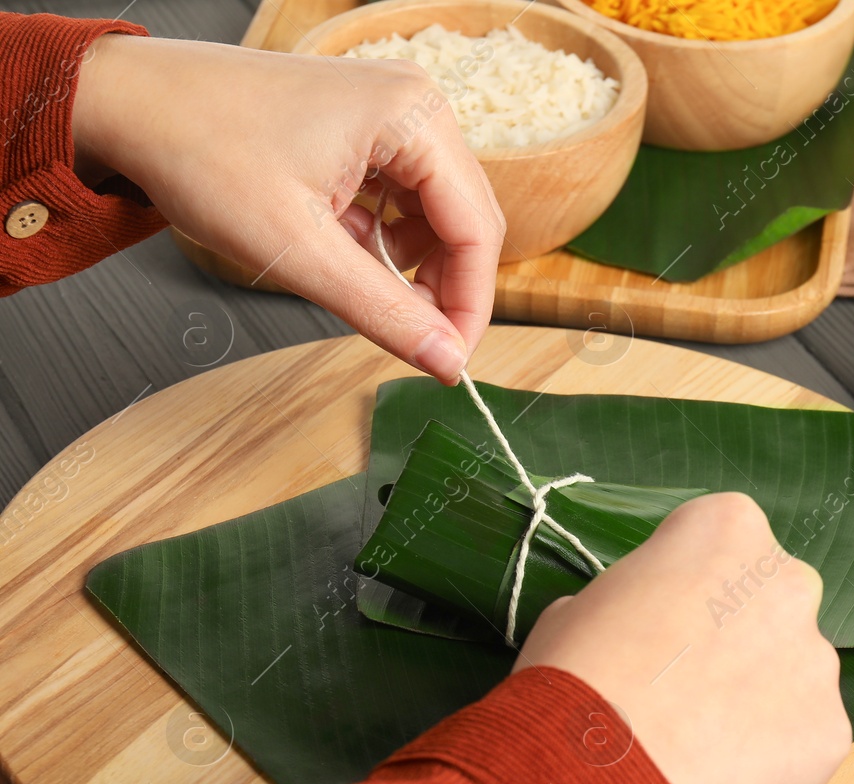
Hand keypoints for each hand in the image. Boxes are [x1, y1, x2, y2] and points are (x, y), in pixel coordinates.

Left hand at [71, 33, 503, 382]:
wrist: (126, 102)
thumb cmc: (198, 149)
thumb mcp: (297, 250)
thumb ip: (384, 312)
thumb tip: (445, 361)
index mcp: (413, 117)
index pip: (477, 230)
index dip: (469, 306)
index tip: (450, 361)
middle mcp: (415, 104)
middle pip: (464, 220)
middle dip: (442, 288)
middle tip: (415, 341)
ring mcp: (391, 111)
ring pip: (433, 215)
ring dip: (407, 263)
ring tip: (355, 283)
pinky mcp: (365, 125)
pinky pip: (400, 197)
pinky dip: (379, 237)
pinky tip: (338, 247)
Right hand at [515, 493, 850, 783]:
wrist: (594, 781)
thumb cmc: (573, 682)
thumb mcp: (577, 610)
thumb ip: (635, 602)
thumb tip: (640, 627)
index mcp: (728, 529)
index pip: (721, 542)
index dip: (688, 587)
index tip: (662, 623)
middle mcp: (789, 583)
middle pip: (771, 605)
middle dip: (738, 639)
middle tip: (686, 686)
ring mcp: (818, 660)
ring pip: (793, 675)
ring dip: (758, 701)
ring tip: (697, 745)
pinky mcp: (831, 731)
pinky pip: (803, 739)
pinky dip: (772, 759)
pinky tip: (720, 779)